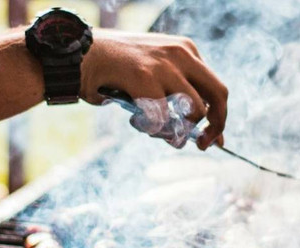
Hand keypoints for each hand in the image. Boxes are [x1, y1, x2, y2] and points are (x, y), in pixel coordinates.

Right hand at [80, 29, 227, 149]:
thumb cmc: (114, 70)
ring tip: (156, 132)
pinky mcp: (146, 78)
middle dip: (216, 126)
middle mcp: (181, 54)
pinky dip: (154, 130)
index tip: (213, 138)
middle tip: (202, 145)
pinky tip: (137, 122)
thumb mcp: (153, 74)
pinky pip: (164, 120)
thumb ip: (175, 95)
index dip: (218, 117)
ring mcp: (165, 65)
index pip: (216, 87)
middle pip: (219, 95)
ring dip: (178, 132)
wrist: (80, 54)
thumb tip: (196, 132)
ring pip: (194, 111)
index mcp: (186, 50)